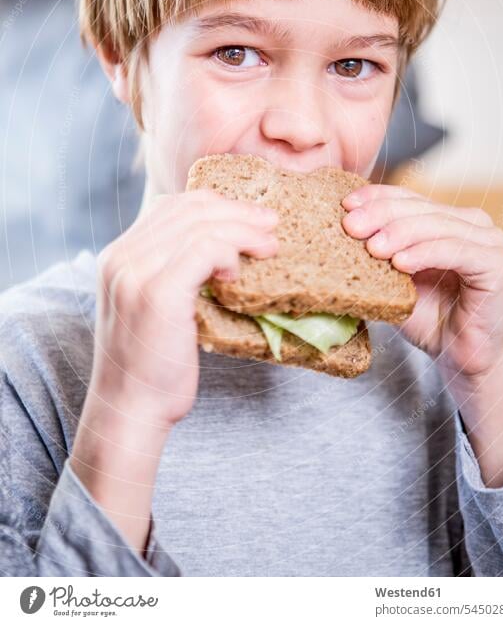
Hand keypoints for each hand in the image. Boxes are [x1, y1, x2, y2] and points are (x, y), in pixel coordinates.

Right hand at [71, 189, 278, 552]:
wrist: (129, 411)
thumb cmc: (151, 367)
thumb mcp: (155, 309)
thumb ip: (173, 274)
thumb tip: (221, 252)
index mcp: (119, 256)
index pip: (171, 207)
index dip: (215, 205)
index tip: (250, 217)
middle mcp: (121, 258)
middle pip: (187, 209)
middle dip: (236, 211)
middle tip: (271, 223)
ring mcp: (135, 273)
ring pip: (200, 226)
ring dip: (242, 230)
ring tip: (269, 245)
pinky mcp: (157, 294)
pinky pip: (204, 250)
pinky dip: (229, 252)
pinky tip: (240, 271)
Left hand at [342, 183, 502, 378]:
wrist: (459, 357)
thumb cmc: (428, 318)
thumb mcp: (394, 279)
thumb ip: (378, 251)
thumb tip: (339, 228)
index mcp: (447, 218)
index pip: (407, 197)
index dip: (376, 197)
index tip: (345, 205)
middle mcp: (472, 223)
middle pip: (420, 208)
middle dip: (381, 215)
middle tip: (351, 226)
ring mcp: (489, 240)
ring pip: (436, 226)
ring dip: (400, 234)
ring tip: (372, 248)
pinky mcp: (498, 263)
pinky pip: (456, 251)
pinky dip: (425, 254)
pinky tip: (400, 263)